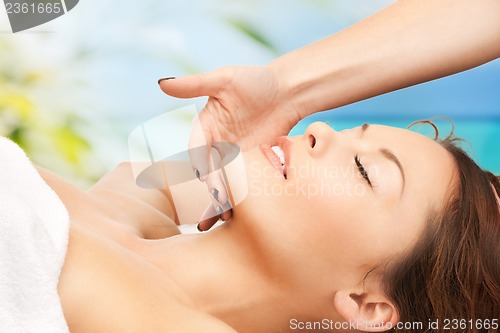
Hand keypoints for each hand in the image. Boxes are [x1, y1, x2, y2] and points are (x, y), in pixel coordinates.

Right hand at [159, 65, 302, 229]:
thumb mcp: (224, 79)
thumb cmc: (256, 81)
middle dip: (213, 186)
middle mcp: (216, 144)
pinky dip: (240, 200)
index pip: (197, 147)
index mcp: (205, 126)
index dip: (200, 161)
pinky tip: (238, 216)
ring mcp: (234, 158)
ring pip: (224, 182)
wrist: (287, 92)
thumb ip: (194, 84)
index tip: (206, 176)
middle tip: (219, 199)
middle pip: (210, 170)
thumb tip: (162, 83)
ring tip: (224, 217)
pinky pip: (243, 185)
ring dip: (223, 199)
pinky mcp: (251, 167)